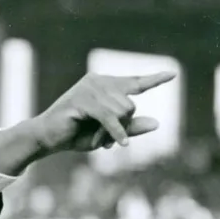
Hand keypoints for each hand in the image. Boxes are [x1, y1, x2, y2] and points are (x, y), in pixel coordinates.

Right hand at [40, 71, 175, 153]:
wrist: (47, 139)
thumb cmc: (76, 135)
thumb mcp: (109, 134)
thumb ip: (131, 128)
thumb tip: (158, 123)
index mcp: (105, 85)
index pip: (134, 82)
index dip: (154, 79)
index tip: (172, 74)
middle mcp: (98, 81)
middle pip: (130, 104)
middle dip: (122, 127)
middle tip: (106, 142)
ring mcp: (89, 87)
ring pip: (123, 110)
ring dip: (114, 132)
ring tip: (98, 141)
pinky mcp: (82, 98)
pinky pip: (109, 116)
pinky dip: (115, 131)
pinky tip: (118, 144)